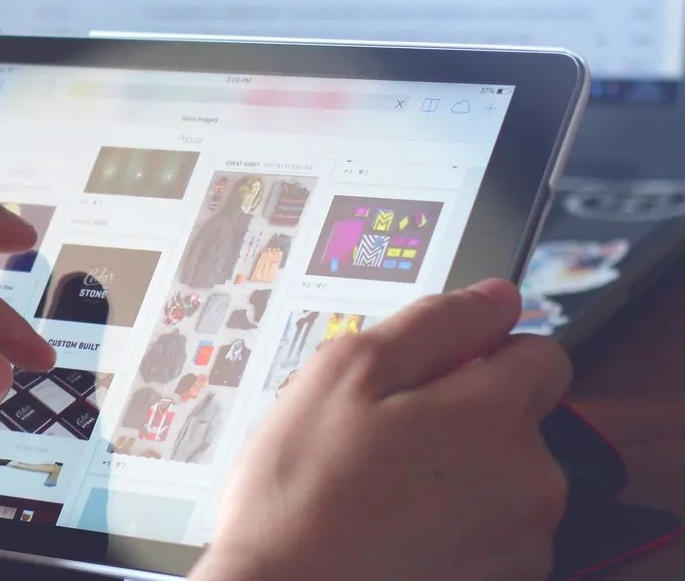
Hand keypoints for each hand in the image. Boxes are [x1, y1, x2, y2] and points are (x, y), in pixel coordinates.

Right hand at [195, 280, 571, 580]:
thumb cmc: (300, 493)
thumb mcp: (343, 373)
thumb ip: (432, 324)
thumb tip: (494, 298)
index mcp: (496, 415)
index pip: (540, 352)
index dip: (481, 352)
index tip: (429, 373)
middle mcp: (530, 480)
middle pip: (517, 420)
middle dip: (460, 417)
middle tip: (379, 435)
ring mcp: (520, 543)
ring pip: (501, 480)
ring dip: (455, 475)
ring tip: (377, 487)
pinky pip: (488, 535)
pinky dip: (450, 527)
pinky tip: (390, 528)